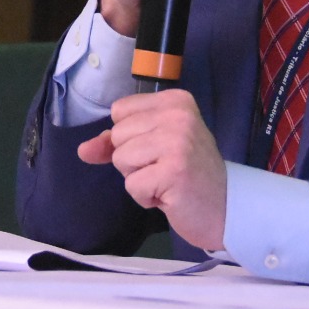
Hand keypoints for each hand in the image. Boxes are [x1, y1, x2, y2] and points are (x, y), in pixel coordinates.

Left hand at [75, 88, 226, 250]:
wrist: (225, 208)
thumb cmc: (188, 174)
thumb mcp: (153, 147)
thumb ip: (116, 142)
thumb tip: (83, 150)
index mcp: (175, 101)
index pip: (119, 110)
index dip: (130, 137)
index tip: (159, 149)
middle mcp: (179, 115)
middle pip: (118, 134)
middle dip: (132, 160)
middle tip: (165, 168)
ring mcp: (178, 142)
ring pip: (121, 158)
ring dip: (138, 178)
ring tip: (166, 181)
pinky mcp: (174, 171)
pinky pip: (131, 185)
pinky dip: (145, 197)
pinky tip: (169, 195)